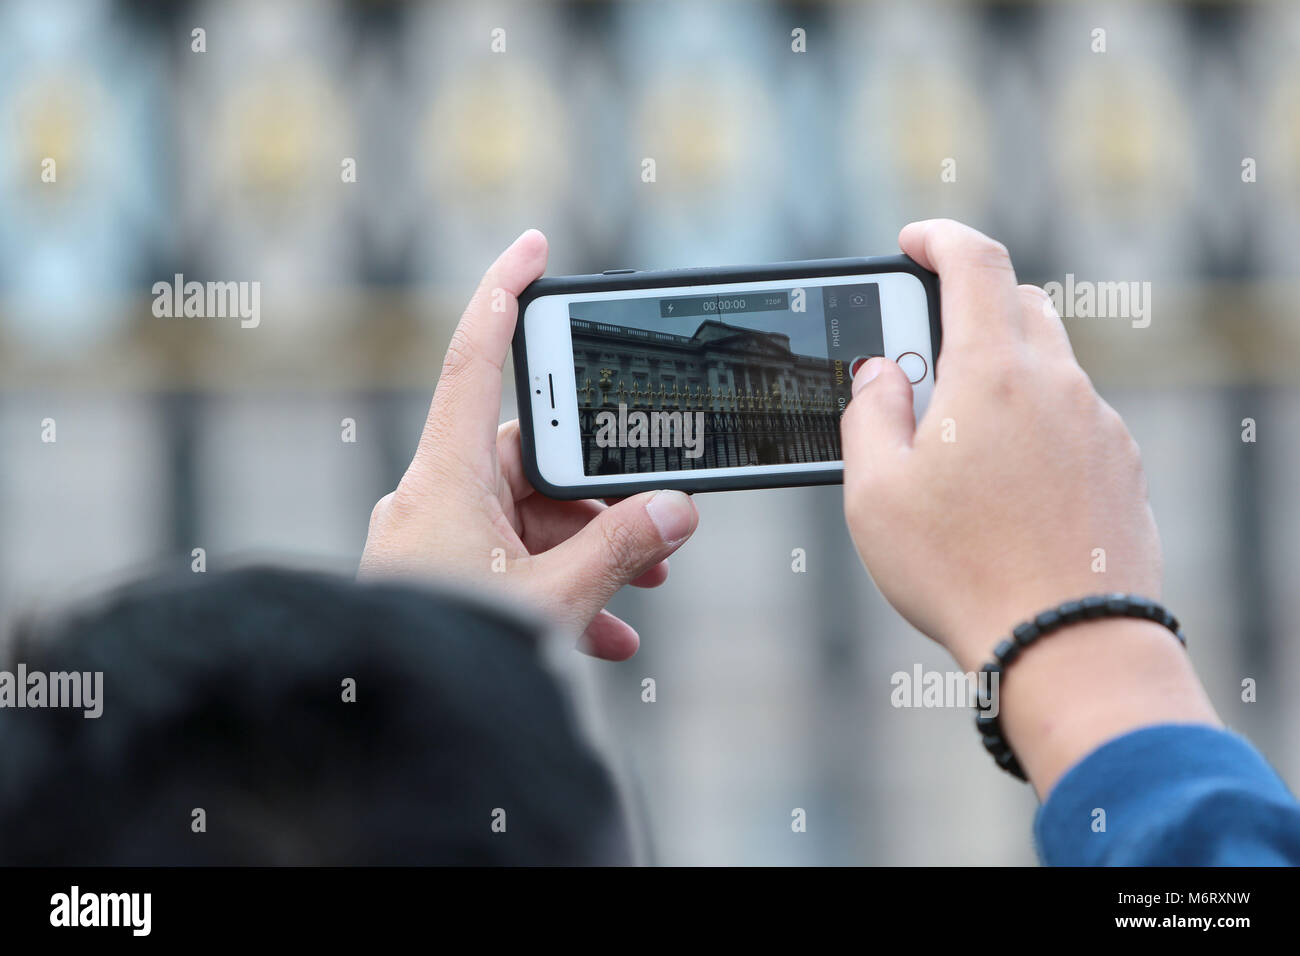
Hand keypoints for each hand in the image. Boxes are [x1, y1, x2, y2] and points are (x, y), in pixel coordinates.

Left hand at [359, 229, 698, 660]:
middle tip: (657, 518)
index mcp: (445, 477)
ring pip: (525, 519)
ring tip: (643, 592)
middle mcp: (433, 497)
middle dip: (598, 493)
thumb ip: (623, 546)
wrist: (392, 735)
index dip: (505, 292)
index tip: (533, 245)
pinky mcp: (436, 576)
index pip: (476, 359)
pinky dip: (555, 586)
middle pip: (529, 459)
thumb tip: (677, 509)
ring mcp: (431, 539)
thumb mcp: (556, 599)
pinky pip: (506, 560)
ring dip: (586, 551)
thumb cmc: (457, 659)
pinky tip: (605, 635)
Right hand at [842, 219, 1160, 668]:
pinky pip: (1075, 417)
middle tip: (922, 358)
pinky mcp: (1123, 466)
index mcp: (993, 374)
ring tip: (959, 438)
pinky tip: (1007, 484)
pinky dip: (1037, 420)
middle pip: (1019, 304)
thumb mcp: (875, 493)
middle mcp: (1058, 385)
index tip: (912, 242)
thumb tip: (879, 373)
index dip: (939, 237)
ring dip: (1003, 371)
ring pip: (1051, 363)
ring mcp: (1100, 425)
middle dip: (968, 309)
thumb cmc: (959, 570)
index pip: (975, 261)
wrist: (1067, 644)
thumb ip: (869, 414)